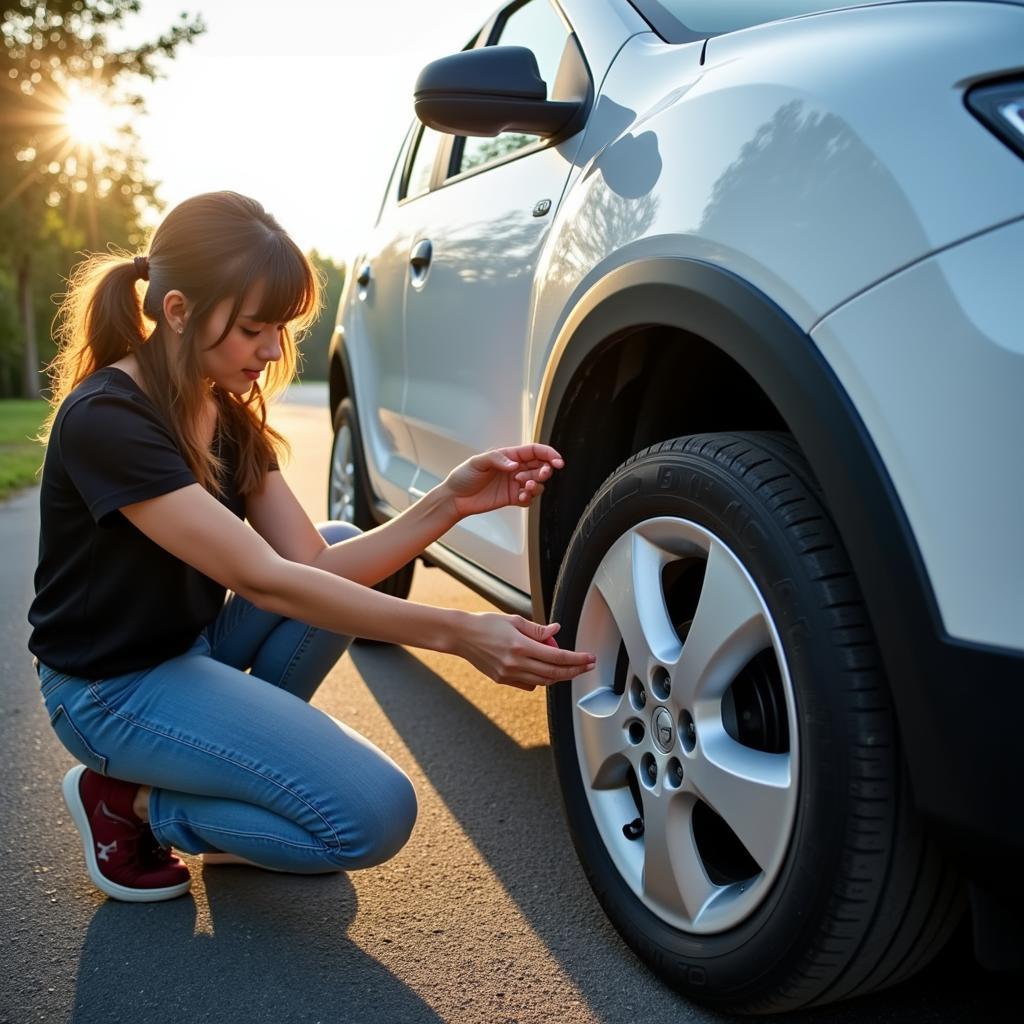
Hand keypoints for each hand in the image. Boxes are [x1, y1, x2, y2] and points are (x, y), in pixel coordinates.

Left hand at [442, 444, 564, 519]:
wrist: (455, 498)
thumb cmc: (464, 476)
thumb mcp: (477, 462)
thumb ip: (497, 460)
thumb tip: (515, 465)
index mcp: (509, 456)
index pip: (535, 451)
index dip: (549, 454)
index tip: (558, 461)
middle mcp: (515, 468)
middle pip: (540, 466)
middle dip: (545, 470)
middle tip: (540, 474)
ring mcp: (515, 484)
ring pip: (537, 483)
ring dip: (536, 485)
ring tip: (524, 487)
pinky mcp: (513, 498)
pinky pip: (529, 498)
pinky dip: (529, 498)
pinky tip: (521, 497)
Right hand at [454, 614, 595, 690]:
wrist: (461, 635)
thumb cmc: (486, 624)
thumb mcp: (514, 621)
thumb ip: (538, 629)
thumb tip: (556, 631)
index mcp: (521, 646)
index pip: (557, 656)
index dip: (577, 659)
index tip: (589, 658)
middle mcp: (516, 663)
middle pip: (554, 673)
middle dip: (575, 670)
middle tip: (588, 666)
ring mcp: (509, 674)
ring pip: (543, 681)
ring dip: (560, 676)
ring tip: (571, 669)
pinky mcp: (502, 679)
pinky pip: (529, 684)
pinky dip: (541, 679)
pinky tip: (545, 671)